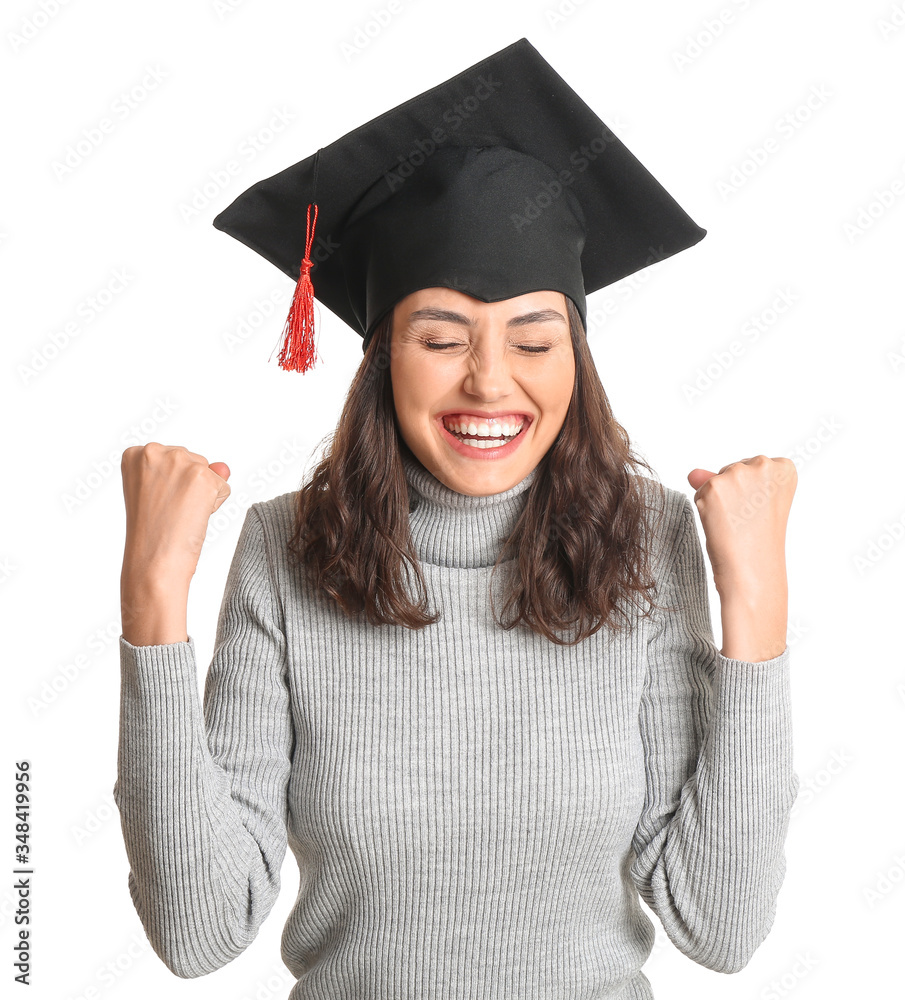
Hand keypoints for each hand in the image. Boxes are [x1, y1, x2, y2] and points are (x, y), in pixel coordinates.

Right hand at [121, 442, 231, 587]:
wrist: (153, 560)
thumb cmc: (152, 532)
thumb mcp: (162, 492)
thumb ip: (192, 470)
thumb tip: (224, 467)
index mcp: (136, 454)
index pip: (173, 459)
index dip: (171, 485)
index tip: (157, 502)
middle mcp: (155, 451)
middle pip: (193, 461)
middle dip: (189, 487)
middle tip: (169, 511)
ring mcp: (180, 462)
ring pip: (210, 474)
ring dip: (202, 495)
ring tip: (179, 514)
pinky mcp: (202, 477)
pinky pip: (223, 488)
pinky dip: (214, 505)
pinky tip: (193, 517)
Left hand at [687, 455, 796, 592]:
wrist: (752, 569)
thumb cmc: (758, 540)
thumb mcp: (754, 502)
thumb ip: (724, 478)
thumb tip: (693, 474)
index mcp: (784, 468)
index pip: (753, 466)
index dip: (751, 492)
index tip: (760, 510)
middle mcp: (763, 465)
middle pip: (733, 469)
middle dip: (734, 493)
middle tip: (748, 519)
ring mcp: (736, 475)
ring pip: (715, 481)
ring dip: (718, 501)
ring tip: (736, 522)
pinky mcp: (713, 487)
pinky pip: (700, 493)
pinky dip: (705, 509)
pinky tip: (722, 524)